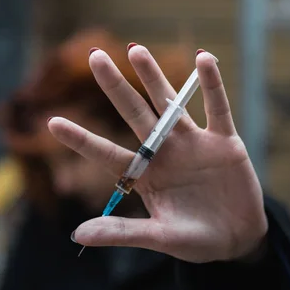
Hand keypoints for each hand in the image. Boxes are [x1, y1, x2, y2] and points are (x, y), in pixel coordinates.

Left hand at [47, 46, 267, 262]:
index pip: (107, 153)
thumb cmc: (194, 240)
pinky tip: (203, 60)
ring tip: (135, 49)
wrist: (237, 240)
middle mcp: (164, 152)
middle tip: (95, 56)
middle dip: (115, 87)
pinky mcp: (224, 142)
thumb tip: (76, 235)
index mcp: (145, 175)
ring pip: (170, 104)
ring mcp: (193, 144)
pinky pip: (218, 109)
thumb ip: (122, 232)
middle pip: (135, 114)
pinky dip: (212, 86)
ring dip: (154, 77)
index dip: (81, 139)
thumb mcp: (159, 238)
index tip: (52, 122)